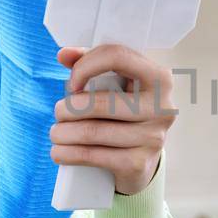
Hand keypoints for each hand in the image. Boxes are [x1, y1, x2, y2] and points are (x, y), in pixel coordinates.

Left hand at [51, 45, 175, 195]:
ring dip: (63, 133)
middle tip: (59, 113)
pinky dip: (68, 154)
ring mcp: (153, 137)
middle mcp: (162, 107)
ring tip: (55, 133)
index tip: (72, 83)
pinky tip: (59, 152)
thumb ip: (91, 63)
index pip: (118, 57)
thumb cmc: (124, 114)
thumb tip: (64, 54)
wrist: (141, 160)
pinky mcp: (138, 163)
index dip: (86, 66)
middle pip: (100, 102)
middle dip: (68, 109)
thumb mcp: (116, 85)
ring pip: (92, 132)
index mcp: (159, 78)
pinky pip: (93, 156)